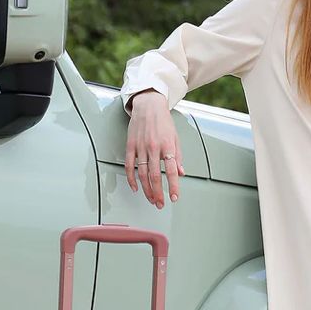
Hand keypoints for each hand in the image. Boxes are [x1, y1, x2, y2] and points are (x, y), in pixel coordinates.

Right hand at [124, 89, 184, 207]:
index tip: (174, 197)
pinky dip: (131, 179)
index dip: (173, 186)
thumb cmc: (163, 121)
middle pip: (154, 176)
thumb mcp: (176, 137)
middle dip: (158, 193)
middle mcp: (153, 147)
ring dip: (146, 190)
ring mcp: (140, 147)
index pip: (171, 170)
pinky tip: (135, 188)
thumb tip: (181, 173)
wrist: (148, 105)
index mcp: (167, 145)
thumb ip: (178, 156)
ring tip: (151, 199)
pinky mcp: (130, 146)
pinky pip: (129, 166)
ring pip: (142, 174)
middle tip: (160, 204)